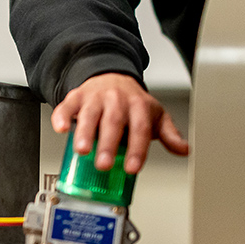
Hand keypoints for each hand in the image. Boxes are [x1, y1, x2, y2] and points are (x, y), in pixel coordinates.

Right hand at [51, 73, 188, 173]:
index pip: (139, 129)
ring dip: (84, 132)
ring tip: (81, 150)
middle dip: (107, 145)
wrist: (111, 75)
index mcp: (138, 106)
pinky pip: (67, 105)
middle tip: (103, 164)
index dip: (136, 150)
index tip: (131, 168)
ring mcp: (95, 97)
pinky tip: (60, 128)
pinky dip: (61, 116)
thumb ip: (168, 134)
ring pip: (89, 114)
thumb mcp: (154, 115)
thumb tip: (184, 149)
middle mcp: (116, 100)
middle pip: (112, 122)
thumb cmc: (131, 102)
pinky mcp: (77, 96)